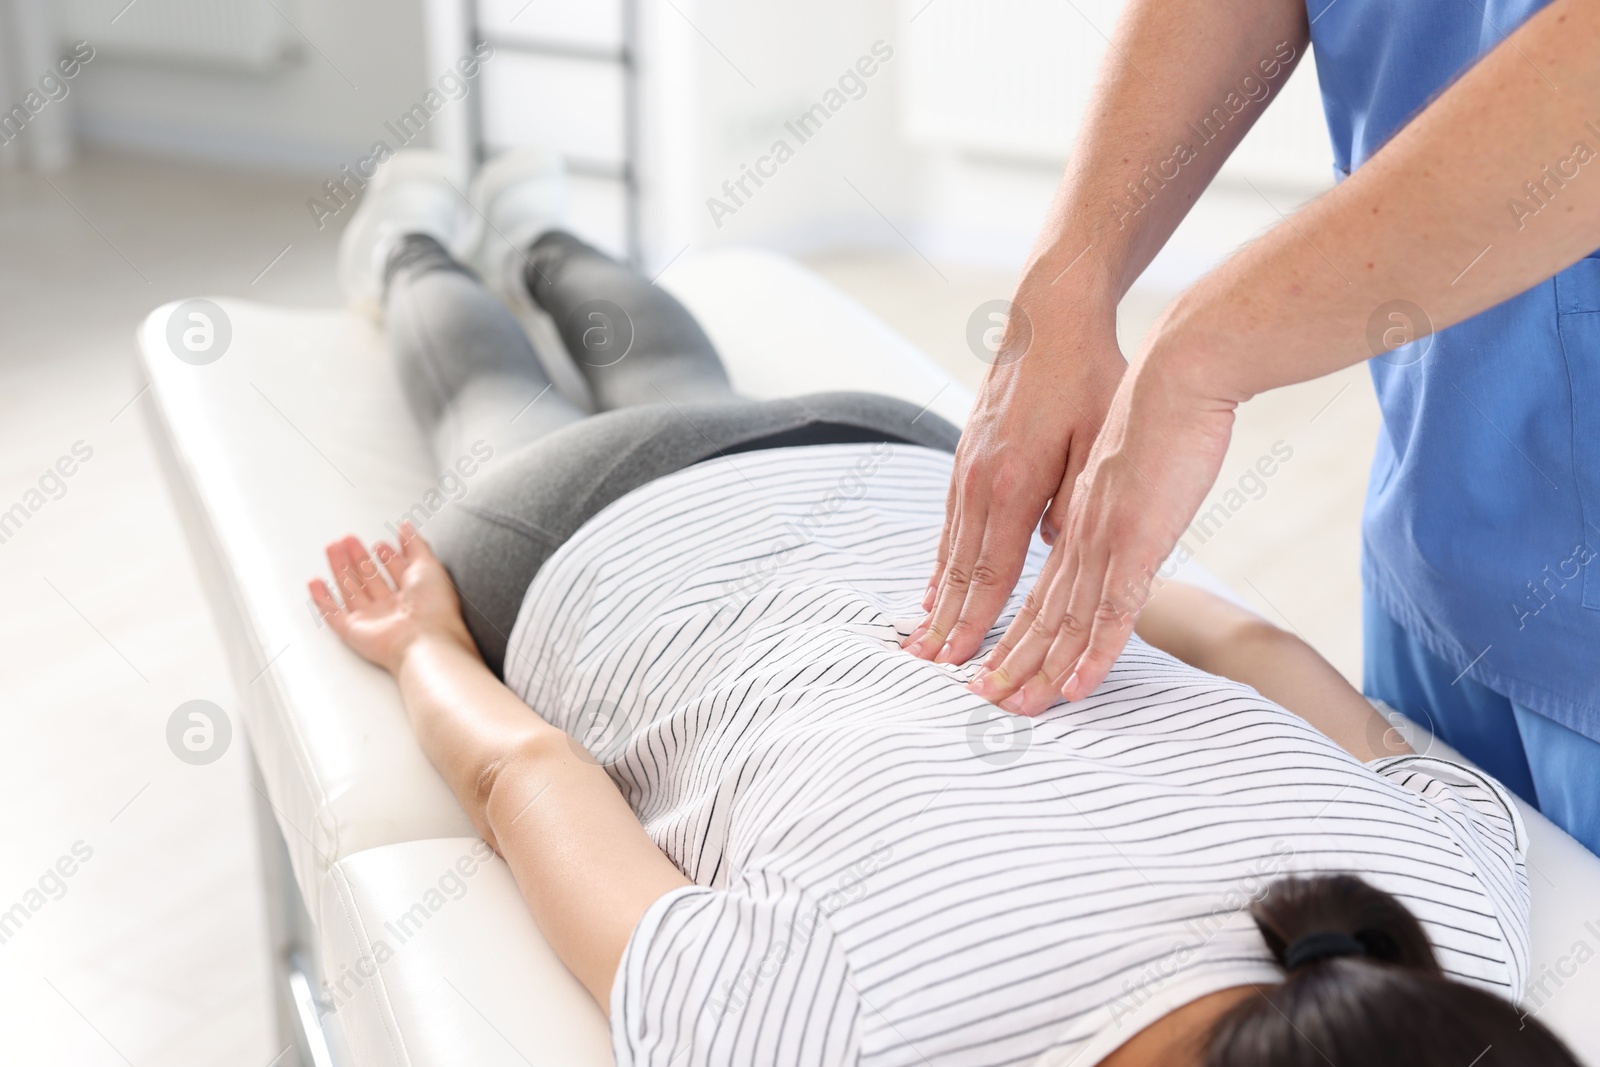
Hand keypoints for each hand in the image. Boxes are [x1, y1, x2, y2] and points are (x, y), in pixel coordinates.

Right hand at [307, 522, 475, 674]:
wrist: (425, 639)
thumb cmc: (434, 607)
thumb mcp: (429, 565)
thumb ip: (416, 545)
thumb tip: (407, 527)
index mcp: (414, 593)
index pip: (397, 571)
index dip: (388, 556)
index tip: (380, 543)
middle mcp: (393, 607)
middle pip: (370, 578)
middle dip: (358, 558)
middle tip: (349, 540)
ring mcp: (372, 620)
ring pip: (351, 590)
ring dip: (340, 569)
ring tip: (332, 548)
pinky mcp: (354, 632)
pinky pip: (333, 615)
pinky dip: (322, 600)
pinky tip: (316, 583)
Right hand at [903, 297, 1124, 665]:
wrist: (1049, 318)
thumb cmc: (1088, 375)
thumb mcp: (1099, 438)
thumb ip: (1076, 501)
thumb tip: (1056, 551)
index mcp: (1016, 482)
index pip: (994, 571)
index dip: (978, 622)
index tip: (961, 662)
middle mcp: (982, 481)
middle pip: (961, 570)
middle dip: (945, 624)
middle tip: (926, 667)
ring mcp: (969, 468)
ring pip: (950, 549)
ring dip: (938, 598)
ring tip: (922, 638)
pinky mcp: (967, 456)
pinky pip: (949, 522)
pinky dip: (940, 560)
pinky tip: (935, 584)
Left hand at [967, 344, 1236, 713]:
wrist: (1177, 369)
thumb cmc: (1154, 407)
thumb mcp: (1108, 459)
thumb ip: (1088, 502)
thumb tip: (1070, 534)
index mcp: (1065, 511)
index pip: (1027, 579)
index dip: (1006, 623)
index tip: (986, 656)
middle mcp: (1069, 527)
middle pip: (1033, 607)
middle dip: (1008, 659)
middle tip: (982, 700)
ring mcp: (1098, 535)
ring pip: (1061, 618)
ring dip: (1038, 668)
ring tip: (1015, 708)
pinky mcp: (1132, 538)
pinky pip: (1110, 610)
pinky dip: (1092, 654)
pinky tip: (1076, 686)